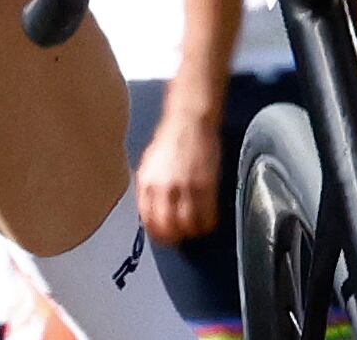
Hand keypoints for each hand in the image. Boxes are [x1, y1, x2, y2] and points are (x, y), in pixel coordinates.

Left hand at [133, 87, 223, 245]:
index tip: (166, 236)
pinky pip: (207, 213)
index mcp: (146, 185)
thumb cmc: (170, 139)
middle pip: (168, 227)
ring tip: (197, 230)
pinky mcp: (206, 183)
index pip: (149, 222)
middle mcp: (163, 189)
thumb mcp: (149, 165)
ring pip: (188, 224)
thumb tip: (152, 210)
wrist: (190, 119)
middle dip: (176, 237)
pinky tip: (210, 221)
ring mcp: (186, 187)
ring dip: (193, 232)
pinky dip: (209, 223)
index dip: (159, 233)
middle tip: (182, 237)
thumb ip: (149, 189)